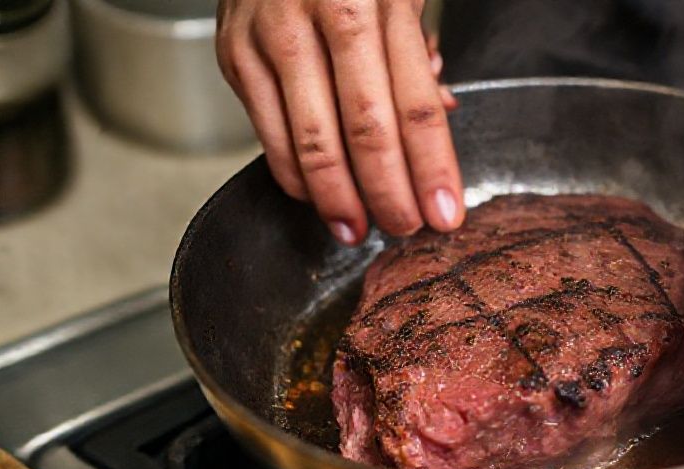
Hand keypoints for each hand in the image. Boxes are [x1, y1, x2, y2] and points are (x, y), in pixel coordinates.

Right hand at [216, 0, 463, 243]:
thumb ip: (415, 50)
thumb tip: (440, 113)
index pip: (415, 104)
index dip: (433, 168)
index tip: (448, 214)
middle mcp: (325, 13)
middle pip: (366, 129)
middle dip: (390, 194)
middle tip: (407, 229)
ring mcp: (273, 35)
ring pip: (311, 140)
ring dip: (339, 199)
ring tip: (359, 231)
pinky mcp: (235, 53)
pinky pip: (268, 133)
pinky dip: (294, 175)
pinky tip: (317, 198)